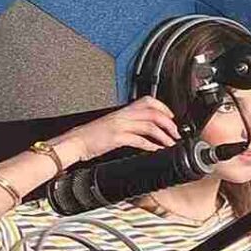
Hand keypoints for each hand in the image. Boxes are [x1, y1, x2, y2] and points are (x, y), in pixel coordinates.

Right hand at [51, 95, 178, 165]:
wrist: (75, 142)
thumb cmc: (91, 135)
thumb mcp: (111, 124)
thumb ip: (127, 123)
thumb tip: (142, 128)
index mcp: (122, 111)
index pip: (147, 101)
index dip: (163, 107)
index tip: (171, 117)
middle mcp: (123, 115)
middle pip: (153, 113)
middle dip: (168, 123)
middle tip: (176, 133)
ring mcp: (120, 126)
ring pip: (149, 126)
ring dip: (164, 136)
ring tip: (170, 143)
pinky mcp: (116, 138)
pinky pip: (139, 140)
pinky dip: (151, 146)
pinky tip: (156, 150)